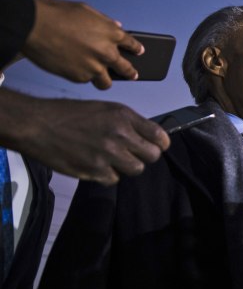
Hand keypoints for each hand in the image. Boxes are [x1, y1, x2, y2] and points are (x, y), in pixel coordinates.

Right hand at [2, 91, 169, 184]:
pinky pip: (114, 179)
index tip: (156, 146)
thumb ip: (127, 122)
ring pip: (136, 170)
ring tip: (112, 159)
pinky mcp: (94, 170)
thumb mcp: (104, 109)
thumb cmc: (68, 114)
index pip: (159, 136)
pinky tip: (96, 165)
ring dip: (127, 167)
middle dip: (144, 156)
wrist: (37, 125)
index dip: (160, 144)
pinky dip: (107, 175)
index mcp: (123, 116)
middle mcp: (119, 134)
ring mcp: (107, 154)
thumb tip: (147, 136)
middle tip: (132, 154)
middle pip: (152, 156)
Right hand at [20, 0, 142, 88]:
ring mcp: (95, 67)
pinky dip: (82, 75)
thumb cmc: (57, 14)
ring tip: (102, 78)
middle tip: (133, 75)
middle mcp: (108, 52)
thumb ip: (104, 22)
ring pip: (107, 82)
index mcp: (112, 33)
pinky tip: (74, 68)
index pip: (132, 44)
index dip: (136, 49)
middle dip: (131, 72)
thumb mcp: (86, 11)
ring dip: (105, 79)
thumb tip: (118, 27)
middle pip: (126, 68)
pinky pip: (86, 80)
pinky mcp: (80, 77)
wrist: (33, 26)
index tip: (140, 52)